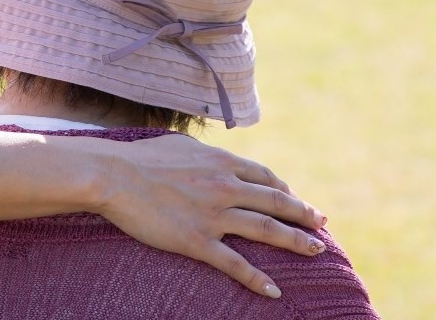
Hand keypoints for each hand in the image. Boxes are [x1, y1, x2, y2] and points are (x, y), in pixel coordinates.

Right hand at [99, 135, 326, 298]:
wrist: (113, 176)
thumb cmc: (141, 158)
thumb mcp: (182, 145)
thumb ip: (206, 153)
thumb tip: (217, 156)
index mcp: (222, 163)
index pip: (266, 177)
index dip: (286, 190)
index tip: (298, 201)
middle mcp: (225, 187)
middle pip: (276, 202)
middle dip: (304, 215)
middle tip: (322, 224)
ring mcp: (214, 215)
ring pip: (266, 230)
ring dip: (295, 242)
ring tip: (316, 251)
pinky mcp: (197, 241)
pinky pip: (235, 263)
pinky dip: (257, 279)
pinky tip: (274, 290)